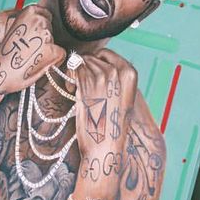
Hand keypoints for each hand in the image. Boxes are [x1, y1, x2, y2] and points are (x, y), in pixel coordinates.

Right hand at [0, 4, 64, 100]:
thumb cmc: (4, 54)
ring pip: (55, 41)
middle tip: (29, 49)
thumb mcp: (12, 28)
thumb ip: (27, 22)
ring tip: (31, 58)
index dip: (41, 26)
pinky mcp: (53, 52)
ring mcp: (46, 36)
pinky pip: (60, 54)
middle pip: (51, 28)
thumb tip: (37, 22)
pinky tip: (39, 64)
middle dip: (43, 38)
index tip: (34, 34)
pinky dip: (54, 60)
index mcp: (28, 12)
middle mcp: (39, 21)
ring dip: (47, 49)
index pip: (45, 14)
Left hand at [72, 49, 137, 199]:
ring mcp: (100, 76)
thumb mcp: (122, 97)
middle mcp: (116, 71)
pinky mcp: (85, 83)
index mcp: (130, 73)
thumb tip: (99, 61)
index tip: (92, 75)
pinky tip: (71, 90)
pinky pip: (72, 68)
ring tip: (78, 90)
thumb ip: (116, 77)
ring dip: (75, 73)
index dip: (95, 62)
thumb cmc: (112, 123)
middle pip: (91, 57)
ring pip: (80, 62)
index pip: (105, 54)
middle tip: (83, 86)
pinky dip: (69, 77)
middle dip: (84, 68)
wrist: (105, 146)